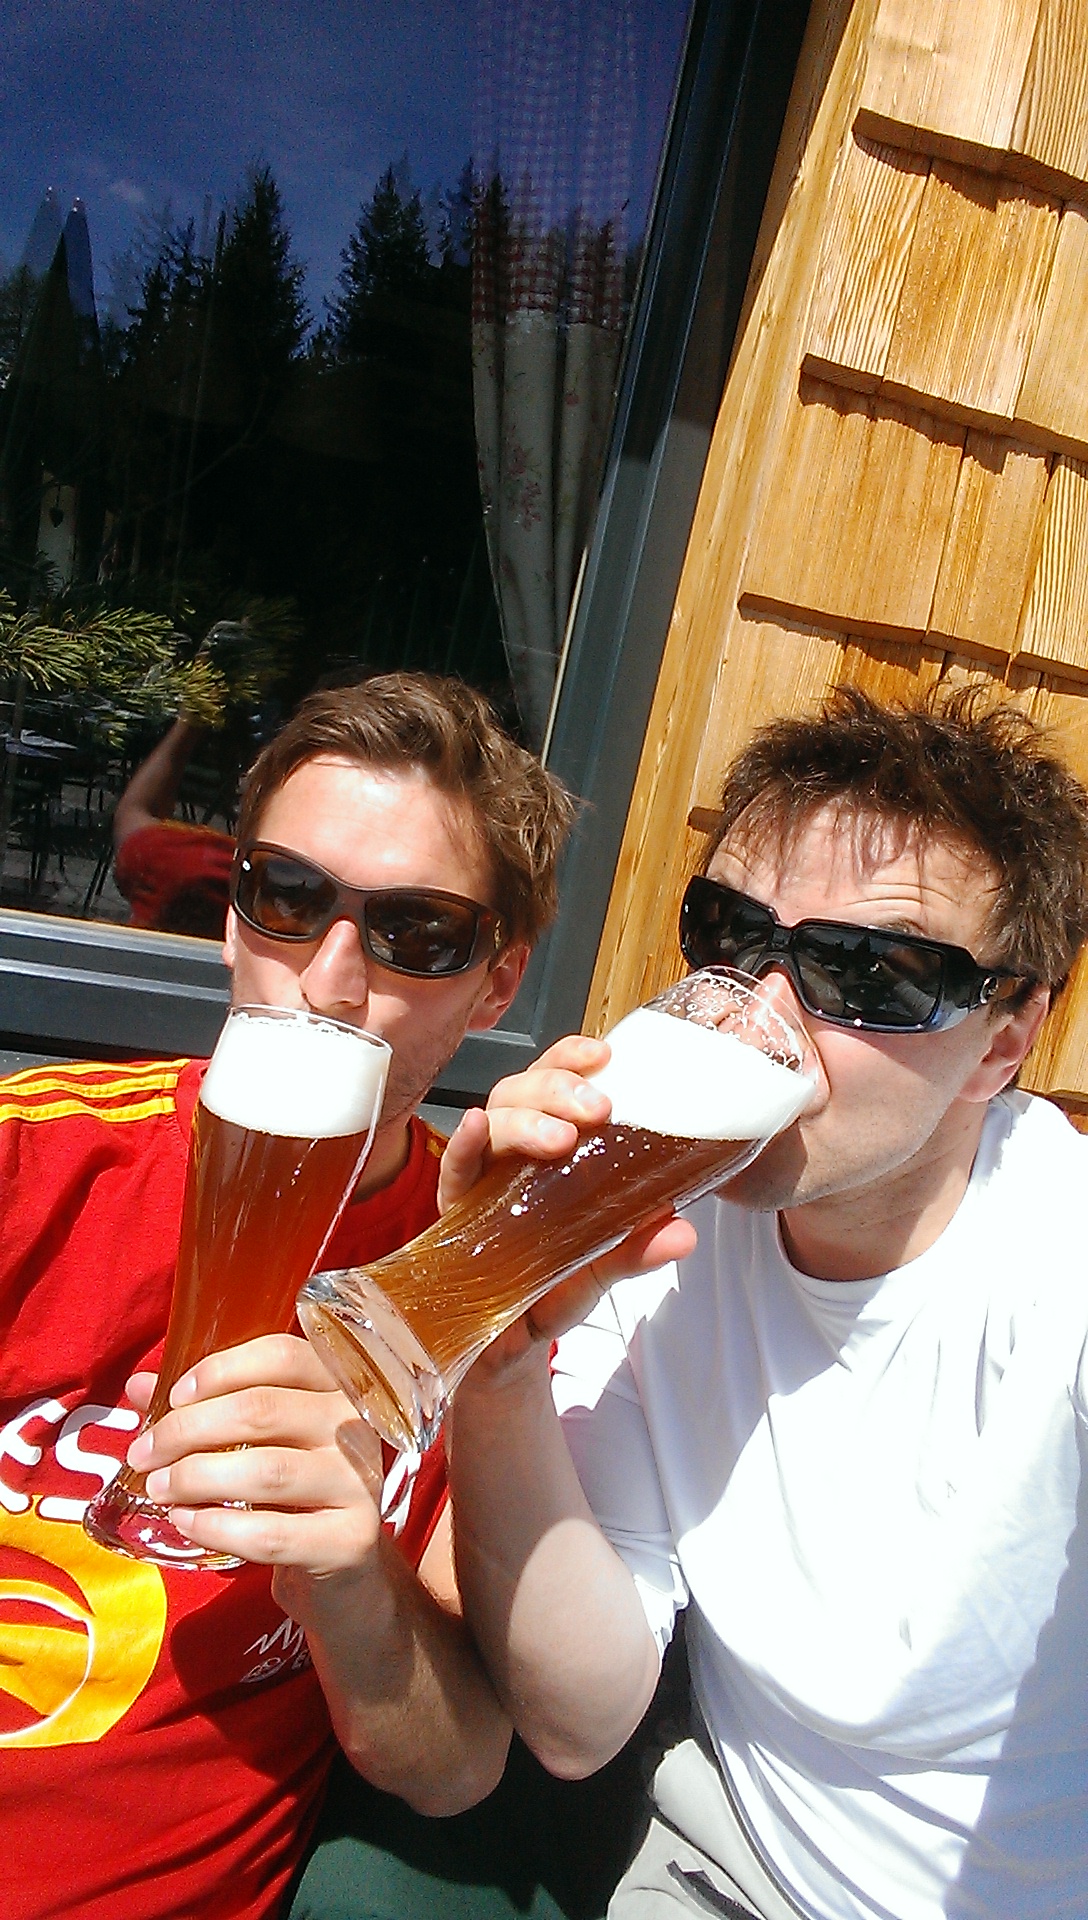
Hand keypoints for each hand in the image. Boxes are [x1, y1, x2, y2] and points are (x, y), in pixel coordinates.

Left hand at [126, 1333, 382, 1578]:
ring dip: (196, 1477)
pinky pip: (271, 1533)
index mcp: (336, 1383)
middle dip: (188, 1429)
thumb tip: (140, 1385)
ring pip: (267, 1470)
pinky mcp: (351, 1539)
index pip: (281, 1355)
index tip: (173, 1397)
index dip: (221, 1370)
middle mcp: (354, 1425)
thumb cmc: (291, 1485)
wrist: (340, 1560)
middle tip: (143, 1454)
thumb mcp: (255, 1438)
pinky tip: (185, 1522)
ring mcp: (359, 1482)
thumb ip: (204, 1406)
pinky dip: (216, 1526)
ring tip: (158, 1488)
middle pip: (263, 1409)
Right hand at [439, 1036, 697, 1369]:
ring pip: (491, 1120)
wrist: (505, 1354)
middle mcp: (510, 1158)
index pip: (551, 1084)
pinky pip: (452, 1172)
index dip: (570, 1058)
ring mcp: (479, 1183)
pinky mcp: (452, 1216)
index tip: (605, 1052)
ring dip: (524, 1119)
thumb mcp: (599, 1270)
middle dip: (555, 1087)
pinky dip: (461, 1145)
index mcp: (547, 1154)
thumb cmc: (548, 1293)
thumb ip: (635, 1250)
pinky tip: (473, 1126)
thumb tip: (683, 1231)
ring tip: (559, 1136)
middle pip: (520, 1092)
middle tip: (598, 1109)